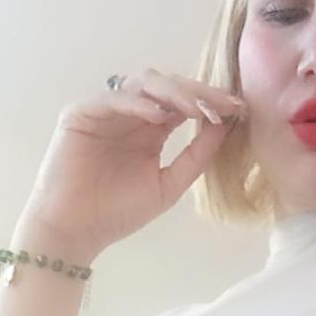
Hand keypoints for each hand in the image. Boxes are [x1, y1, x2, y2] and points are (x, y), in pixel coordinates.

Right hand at [25, 69, 246, 258]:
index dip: (210, 101)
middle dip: (198, 92)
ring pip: (143, 83)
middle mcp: (130, 114)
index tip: (240, 108)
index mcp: (150, 128)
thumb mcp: (169, 184)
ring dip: (174, 92)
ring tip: (197, 108)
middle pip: (168, 86)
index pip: (184, 103)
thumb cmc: (117, 213)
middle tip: (225, 102)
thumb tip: (226, 125)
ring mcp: (105, 111)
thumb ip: (197, 154)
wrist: (76, 232)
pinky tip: (161, 117)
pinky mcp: (81, 114)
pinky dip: (139, 104)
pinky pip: (114, 99)